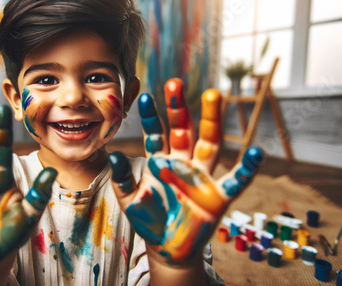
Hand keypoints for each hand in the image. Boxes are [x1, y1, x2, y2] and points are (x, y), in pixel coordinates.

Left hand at [110, 78, 263, 265]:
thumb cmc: (148, 219)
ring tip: (213, 95)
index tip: (145, 96)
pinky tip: (256, 152)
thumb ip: (122, 179)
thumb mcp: (130, 199)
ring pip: (209, 144)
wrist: (167, 246)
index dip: (150, 117)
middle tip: (174, 83)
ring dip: (211, 121)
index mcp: (160, 161)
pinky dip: (247, 168)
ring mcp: (202, 177)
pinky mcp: (218, 196)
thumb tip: (113, 155)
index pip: (156, 134)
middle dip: (179, 108)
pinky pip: (236, 180)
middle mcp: (183, 163)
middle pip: (184, 130)